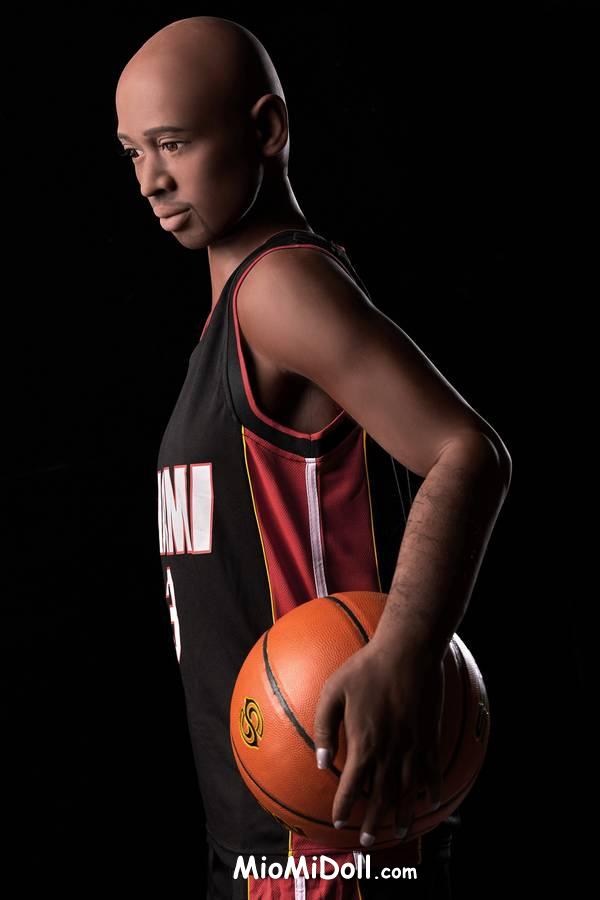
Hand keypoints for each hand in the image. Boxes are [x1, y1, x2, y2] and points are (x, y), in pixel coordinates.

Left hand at [313, 640, 443, 847]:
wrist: (407, 652)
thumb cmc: (366, 668)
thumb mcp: (333, 692)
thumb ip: (323, 728)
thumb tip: (320, 762)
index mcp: (364, 744)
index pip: (352, 787)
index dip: (344, 808)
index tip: (338, 822)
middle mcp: (390, 752)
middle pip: (381, 797)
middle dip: (373, 823)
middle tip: (366, 842)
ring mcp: (413, 746)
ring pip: (408, 791)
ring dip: (403, 815)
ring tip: (398, 832)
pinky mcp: (430, 737)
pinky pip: (432, 770)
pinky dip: (431, 789)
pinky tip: (430, 801)